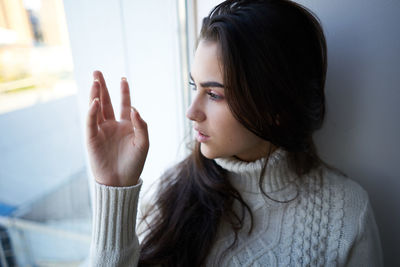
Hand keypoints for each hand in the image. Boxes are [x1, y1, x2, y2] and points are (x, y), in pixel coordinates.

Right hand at [86, 71, 148, 186]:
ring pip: (97, 108)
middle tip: (97, 72)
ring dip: (95, 95)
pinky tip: (95, 101)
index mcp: (126, 125)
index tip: (123, 79)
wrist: (121, 181)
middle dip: (102, 87)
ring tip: (94, 80)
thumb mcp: (143, 143)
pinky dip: (92, 111)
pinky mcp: (92, 138)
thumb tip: (134, 108)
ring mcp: (101, 130)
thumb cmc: (134, 163)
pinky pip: (91, 122)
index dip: (124, 92)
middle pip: (107, 102)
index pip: (124, 104)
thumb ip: (141, 125)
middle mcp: (112, 125)